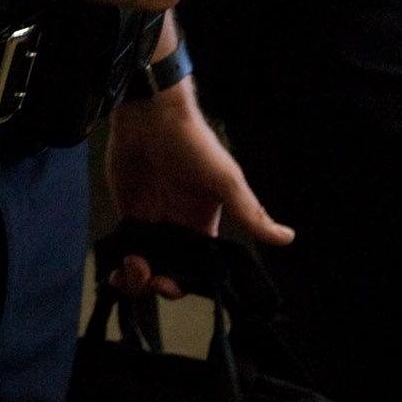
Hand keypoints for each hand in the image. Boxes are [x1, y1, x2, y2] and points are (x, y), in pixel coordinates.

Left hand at [104, 79, 293, 297]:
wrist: (152, 117)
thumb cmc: (193, 144)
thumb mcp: (226, 181)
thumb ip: (250, 213)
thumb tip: (287, 238)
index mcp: (203, 227)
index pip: (196, 270)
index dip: (182, 284)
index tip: (168, 283)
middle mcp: (178, 230)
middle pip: (166, 273)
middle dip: (152, 284)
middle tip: (143, 274)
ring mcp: (152, 223)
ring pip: (142, 266)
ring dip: (133, 277)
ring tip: (126, 267)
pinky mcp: (128, 213)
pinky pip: (123, 247)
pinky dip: (118, 261)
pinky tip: (113, 264)